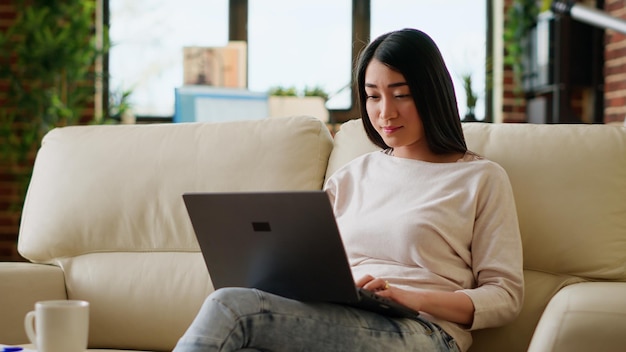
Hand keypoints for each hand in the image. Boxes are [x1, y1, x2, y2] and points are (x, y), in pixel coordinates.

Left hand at [357, 274, 474, 324]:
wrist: (417, 301)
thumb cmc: (401, 301)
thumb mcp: (387, 299)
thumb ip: (377, 297)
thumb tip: (363, 299)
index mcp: (380, 286)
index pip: (367, 280)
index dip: (358, 281)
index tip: (348, 285)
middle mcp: (383, 285)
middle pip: (369, 278)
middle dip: (360, 281)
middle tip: (352, 287)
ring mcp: (390, 288)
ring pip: (377, 282)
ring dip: (368, 285)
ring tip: (362, 290)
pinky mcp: (396, 293)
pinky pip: (386, 292)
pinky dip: (380, 294)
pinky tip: (375, 297)